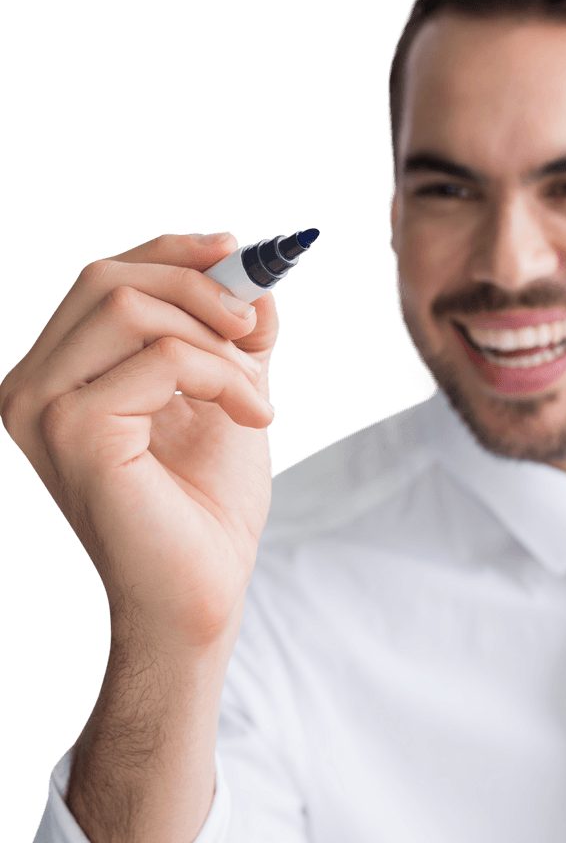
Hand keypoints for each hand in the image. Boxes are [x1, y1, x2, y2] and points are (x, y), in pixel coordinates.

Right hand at [1, 232, 276, 651]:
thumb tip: (256, 277)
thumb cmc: (207, 505)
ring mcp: (42, 411)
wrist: (202, 592)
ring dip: (216, 341)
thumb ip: (230, 335)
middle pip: (107, 280)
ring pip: (133, 310)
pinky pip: (164, 359)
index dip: (170, 253)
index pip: (100, 281)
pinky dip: (223, 377)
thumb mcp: (225, 394)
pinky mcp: (75, 432)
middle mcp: (31, 389)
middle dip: (198, 287)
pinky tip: (251, 417)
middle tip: (253, 329)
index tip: (236, 250)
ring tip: (253, 395)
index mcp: (57, 377)